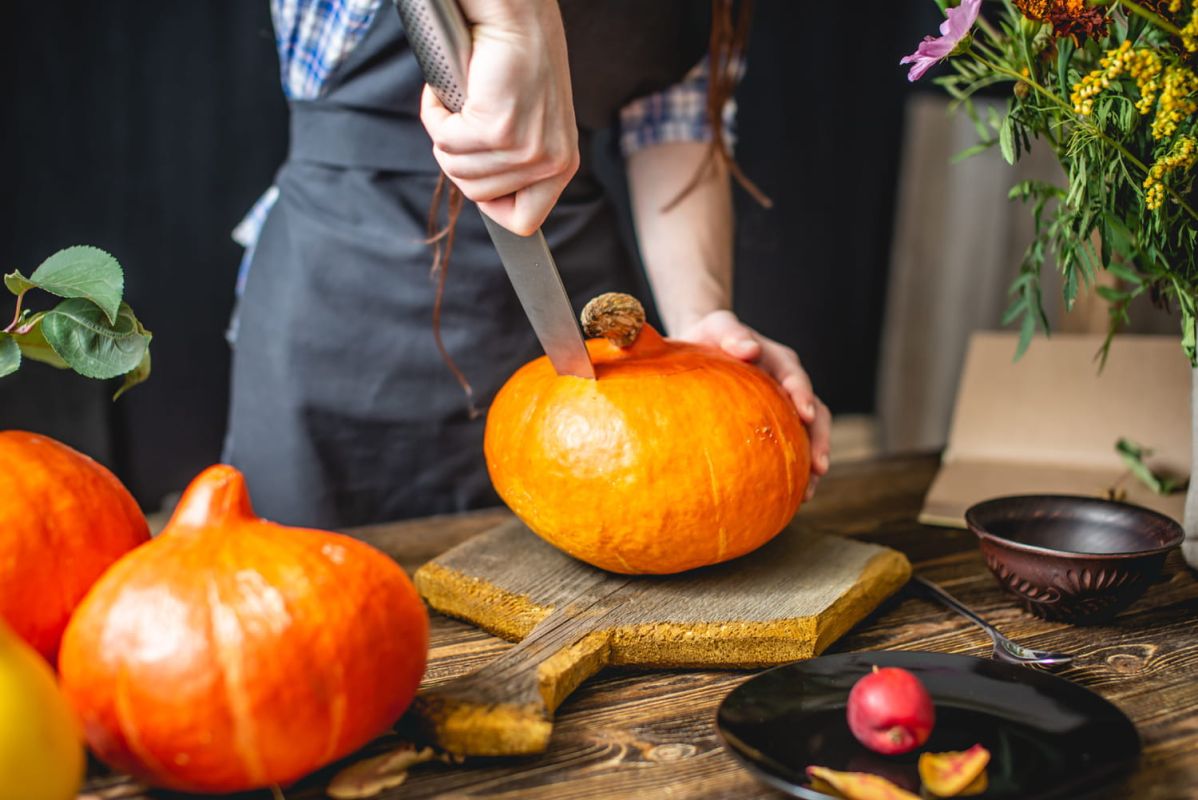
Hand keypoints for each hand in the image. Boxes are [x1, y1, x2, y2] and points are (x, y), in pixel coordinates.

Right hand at [419, 0, 578, 234]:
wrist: (515, 16)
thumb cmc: (519, 61)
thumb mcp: (531, 123)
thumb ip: (516, 162)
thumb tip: (483, 191)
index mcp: (563, 165)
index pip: (525, 223)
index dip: (493, 204)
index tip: (478, 175)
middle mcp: (550, 162)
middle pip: (479, 196)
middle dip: (459, 160)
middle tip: (462, 122)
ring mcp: (525, 148)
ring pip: (457, 169)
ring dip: (444, 134)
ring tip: (459, 101)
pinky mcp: (497, 129)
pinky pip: (445, 141)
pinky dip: (435, 113)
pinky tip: (447, 91)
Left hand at [676, 310, 831, 499]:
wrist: (705, 345)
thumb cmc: (711, 335)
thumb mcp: (719, 326)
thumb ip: (732, 333)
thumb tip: (748, 349)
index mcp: (779, 361)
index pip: (797, 378)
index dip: (803, 395)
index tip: (804, 414)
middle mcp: (790, 386)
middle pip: (815, 413)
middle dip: (819, 440)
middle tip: (819, 466)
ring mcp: (786, 408)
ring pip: (808, 436)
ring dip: (812, 462)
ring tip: (808, 492)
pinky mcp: (775, 426)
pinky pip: (790, 449)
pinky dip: (793, 471)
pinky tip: (788, 496)